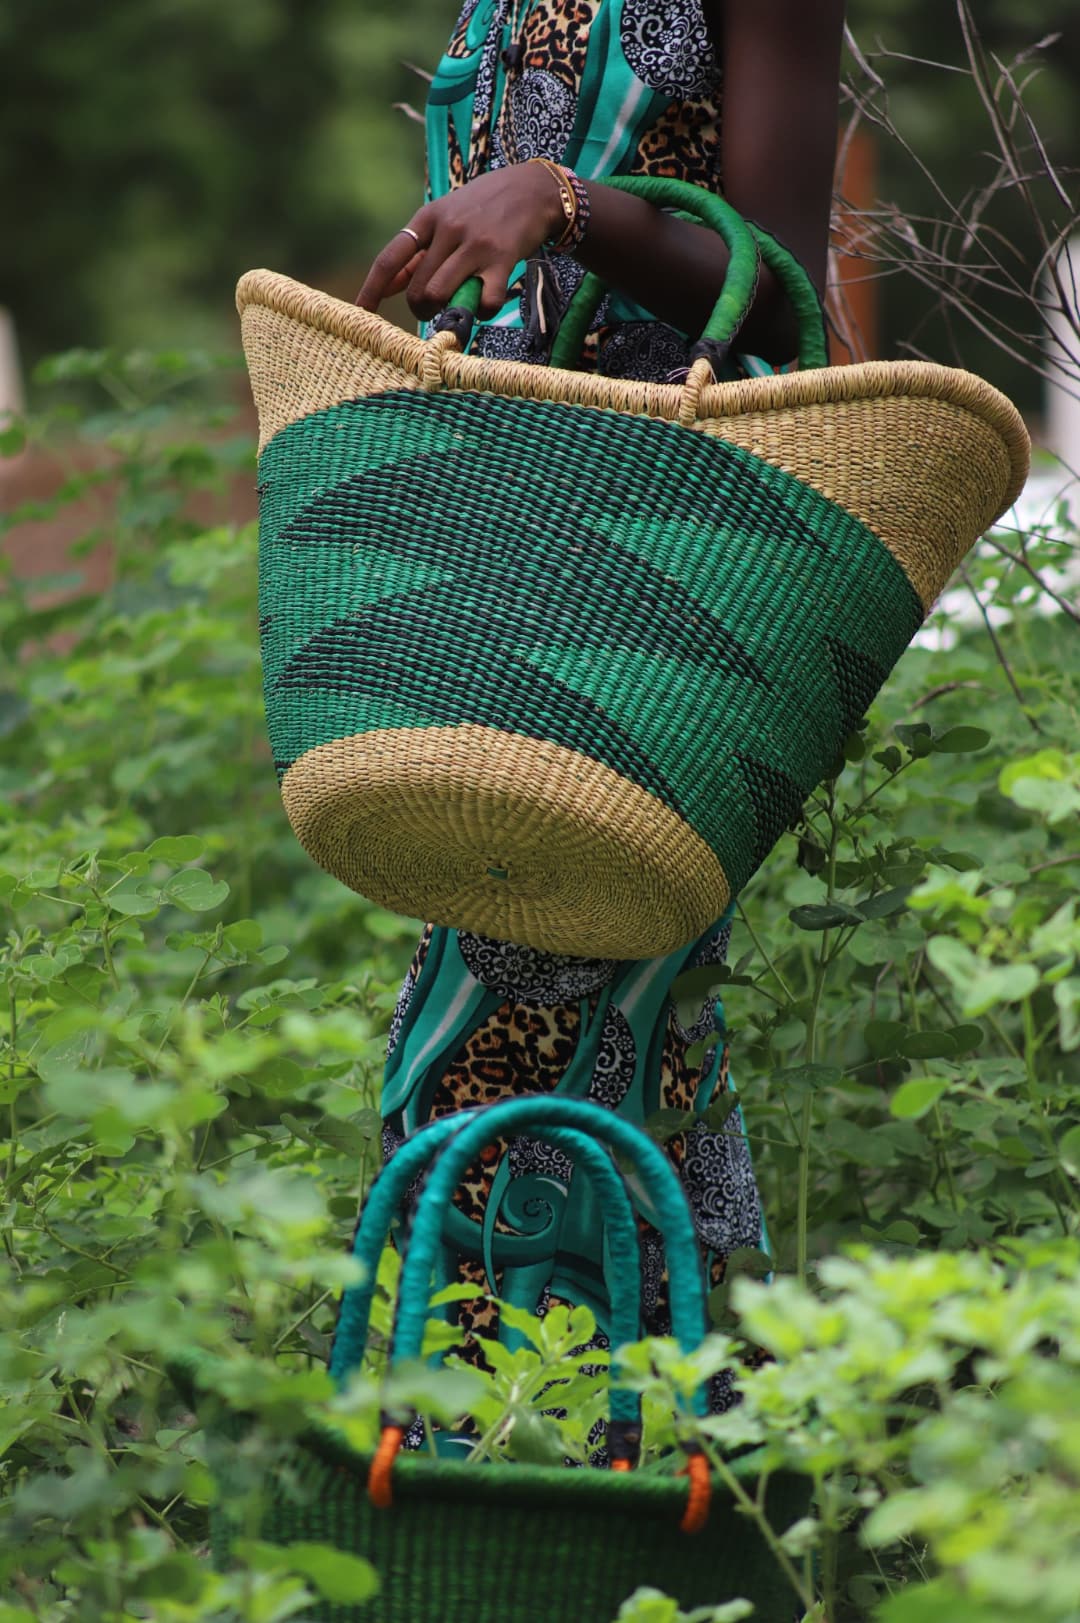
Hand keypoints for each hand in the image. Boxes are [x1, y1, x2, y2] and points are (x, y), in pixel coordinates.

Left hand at [356, 163, 566, 320]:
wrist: (534, 189)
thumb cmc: (486, 207)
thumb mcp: (447, 218)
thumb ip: (421, 251)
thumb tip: (390, 285)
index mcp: (429, 218)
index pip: (391, 259)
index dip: (372, 289)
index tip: (360, 312)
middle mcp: (448, 230)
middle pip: (418, 289)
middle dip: (422, 308)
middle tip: (435, 310)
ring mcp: (475, 245)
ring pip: (441, 296)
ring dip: (446, 314)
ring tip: (458, 309)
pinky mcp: (502, 259)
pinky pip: (483, 302)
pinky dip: (483, 312)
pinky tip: (487, 302)